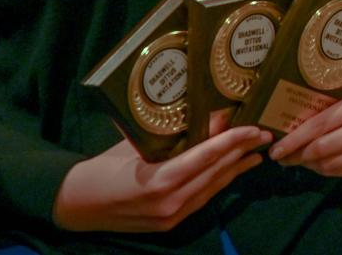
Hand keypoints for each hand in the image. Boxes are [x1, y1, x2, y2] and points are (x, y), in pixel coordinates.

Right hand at [53, 127, 269, 232]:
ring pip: (213, 189)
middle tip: (265, 134)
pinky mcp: (170, 224)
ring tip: (257, 153)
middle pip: (215, 174)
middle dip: (242, 153)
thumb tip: (213, 115)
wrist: (76, 205)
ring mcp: (171, 217)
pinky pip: (202, 199)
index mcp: (159, 181)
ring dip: (236, 170)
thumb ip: (177, 134)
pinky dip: (219, 183)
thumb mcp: (139, 143)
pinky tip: (233, 171)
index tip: (254, 129)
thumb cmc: (104, 167)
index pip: (206, 158)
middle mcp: (169, 203)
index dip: (234, 141)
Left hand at [268, 90, 341, 175]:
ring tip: (299, 160)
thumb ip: (326, 114)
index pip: (318, 126)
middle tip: (282, 158)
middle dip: (297, 155)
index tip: (276, 150)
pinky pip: (340, 172)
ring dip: (309, 165)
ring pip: (329, 164)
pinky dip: (324, 169)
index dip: (294, 140)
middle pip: (322, 148)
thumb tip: (288, 131)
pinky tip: (317, 164)